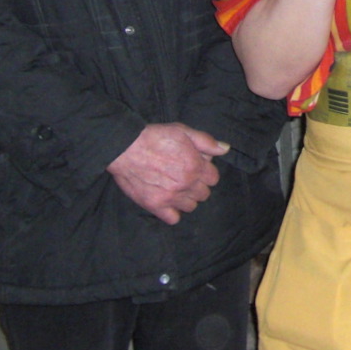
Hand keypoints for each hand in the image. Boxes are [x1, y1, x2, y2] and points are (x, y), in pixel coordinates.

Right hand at [107, 123, 227, 224]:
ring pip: (191, 207)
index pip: (213, 179)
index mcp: (195, 166)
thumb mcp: (183, 131)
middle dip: (197, 185)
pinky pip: (173, 218)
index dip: (206, 172)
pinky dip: (172, 212)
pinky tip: (167, 201)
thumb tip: (225, 149)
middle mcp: (185, 184)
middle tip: (184, 176)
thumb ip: (206, 141)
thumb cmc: (154, 136)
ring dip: (186, 198)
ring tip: (175, 187)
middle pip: (203, 194)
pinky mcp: (154, 205)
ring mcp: (170, 197)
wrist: (124, 147)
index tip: (196, 167)